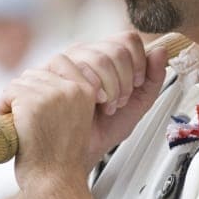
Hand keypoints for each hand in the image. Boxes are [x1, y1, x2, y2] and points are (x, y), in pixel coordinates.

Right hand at [0, 32, 168, 185]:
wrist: (70, 159)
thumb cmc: (97, 133)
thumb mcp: (134, 107)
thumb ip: (152, 80)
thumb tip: (161, 49)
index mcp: (99, 57)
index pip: (126, 40)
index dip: (136, 64)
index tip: (134, 88)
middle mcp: (77, 57)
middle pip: (111, 50)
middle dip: (123, 82)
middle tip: (116, 104)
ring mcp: (56, 66)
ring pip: (91, 56)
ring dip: (106, 87)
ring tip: (101, 107)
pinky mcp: (36, 78)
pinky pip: (64, 67)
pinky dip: (84, 91)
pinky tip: (85, 104)